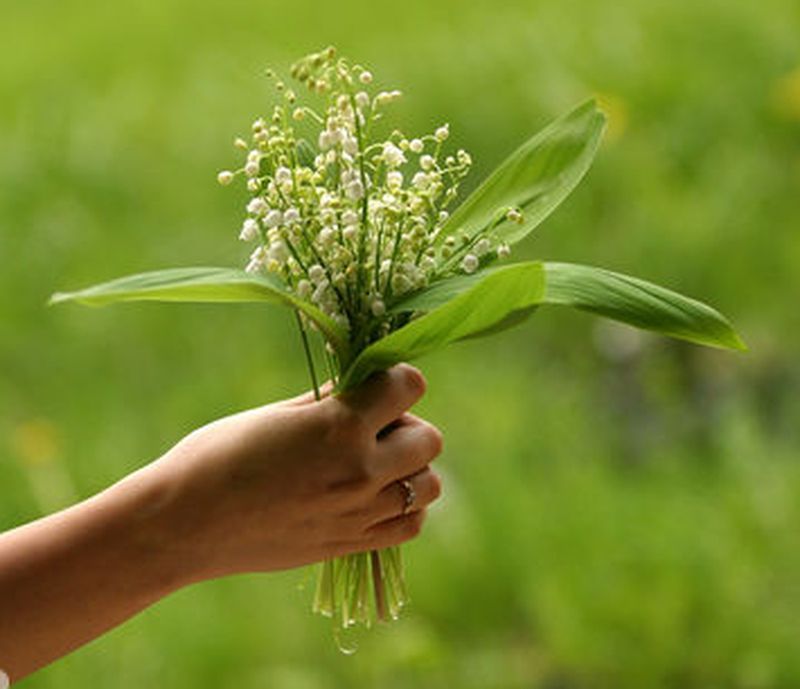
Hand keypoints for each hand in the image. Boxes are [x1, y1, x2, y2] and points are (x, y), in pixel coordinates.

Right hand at [141, 363, 442, 582]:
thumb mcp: (275, 413)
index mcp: (339, 426)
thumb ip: (329, 400)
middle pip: (430, 438)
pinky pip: (411, 525)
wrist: (183, 524)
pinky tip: (374, 496)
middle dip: (407, 424)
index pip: (409, 386)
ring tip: (376, 464)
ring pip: (430, 485)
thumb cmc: (216, 456)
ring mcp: (359, 513)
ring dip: (412, 468)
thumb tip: (362, 384)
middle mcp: (360, 470)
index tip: (376, 383)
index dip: (396, 378)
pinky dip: (405, 508)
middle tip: (371, 426)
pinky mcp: (351, 545)